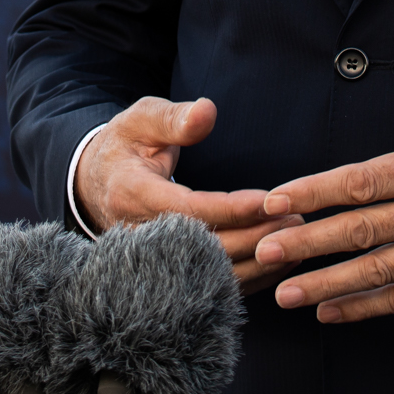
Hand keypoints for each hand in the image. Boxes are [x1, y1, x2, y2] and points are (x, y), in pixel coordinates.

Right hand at [75, 96, 303, 293]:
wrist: (95, 182)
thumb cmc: (125, 144)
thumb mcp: (141, 119)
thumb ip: (174, 118)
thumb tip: (207, 111)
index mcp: (132, 193)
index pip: (188, 209)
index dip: (230, 209)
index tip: (269, 201)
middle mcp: (139, 235)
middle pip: (204, 249)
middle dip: (254, 237)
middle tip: (297, 220)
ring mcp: (151, 260)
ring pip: (210, 274)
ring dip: (258, 261)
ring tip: (298, 239)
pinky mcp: (166, 270)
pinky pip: (210, 282)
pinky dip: (249, 276)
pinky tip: (280, 261)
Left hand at [254, 36, 393, 322]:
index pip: (367, 180)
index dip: (317, 191)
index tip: (278, 198)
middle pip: (363, 230)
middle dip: (308, 242)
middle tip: (263, 251)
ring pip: (380, 270)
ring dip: (328, 283)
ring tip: (284, 292)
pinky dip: (370, 307)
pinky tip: (333, 311)